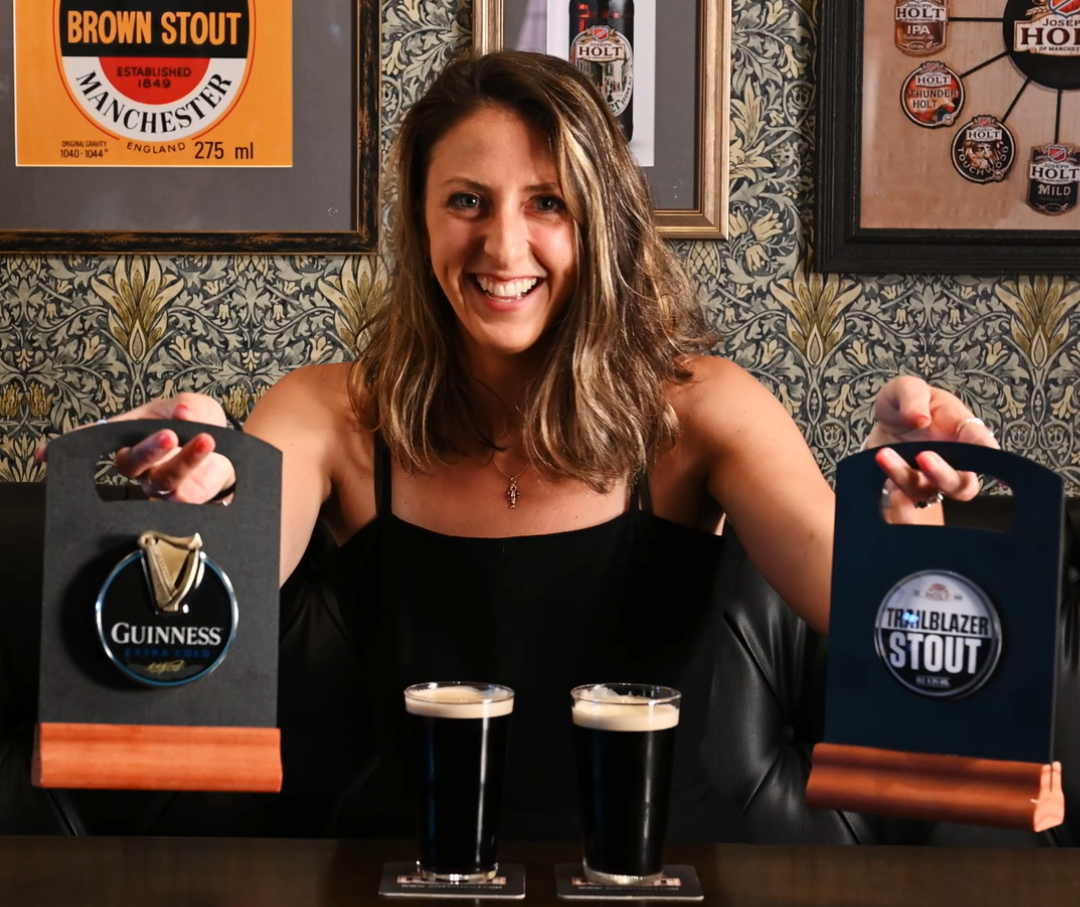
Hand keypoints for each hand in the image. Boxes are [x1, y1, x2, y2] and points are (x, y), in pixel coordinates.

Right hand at [40, 393, 235, 503]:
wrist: (227, 446)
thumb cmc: (196, 423)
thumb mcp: (190, 405)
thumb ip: (185, 408)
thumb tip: (182, 412)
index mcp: (129, 435)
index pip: (95, 440)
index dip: (72, 447)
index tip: (49, 453)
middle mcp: (138, 464)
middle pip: (129, 463)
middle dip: (148, 449)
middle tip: (168, 434)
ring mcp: (157, 484)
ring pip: (161, 478)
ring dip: (183, 458)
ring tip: (204, 439)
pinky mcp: (181, 500)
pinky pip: (184, 493)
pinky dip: (195, 471)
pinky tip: (208, 457)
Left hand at [865, 376, 998, 520]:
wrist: (881, 424)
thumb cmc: (904, 405)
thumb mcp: (905, 388)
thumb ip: (913, 396)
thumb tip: (920, 418)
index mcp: (962, 430)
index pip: (981, 442)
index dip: (989, 452)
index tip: (992, 457)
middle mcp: (953, 459)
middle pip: (963, 483)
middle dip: (944, 474)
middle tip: (923, 456)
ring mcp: (931, 478)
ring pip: (931, 492)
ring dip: (907, 477)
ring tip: (884, 454)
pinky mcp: (908, 488)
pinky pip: (904, 497)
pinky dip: (892, 486)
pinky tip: (880, 468)